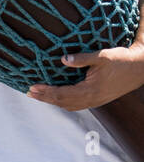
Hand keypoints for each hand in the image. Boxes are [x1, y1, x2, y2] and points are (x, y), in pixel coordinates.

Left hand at [28, 44, 143, 110]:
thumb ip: (82, 59)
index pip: (62, 94)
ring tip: (39, 95)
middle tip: (29, 92)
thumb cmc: (122, 59)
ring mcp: (95, 101)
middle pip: (62, 103)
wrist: (141, 68)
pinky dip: (63, 102)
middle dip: (45, 98)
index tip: (32, 87)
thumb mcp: (102, 56)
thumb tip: (62, 60)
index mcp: (91, 90)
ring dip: (53, 101)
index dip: (46, 92)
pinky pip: (76, 105)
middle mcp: (92, 99)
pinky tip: (57, 96)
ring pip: (69, 106)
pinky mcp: (98, 100)